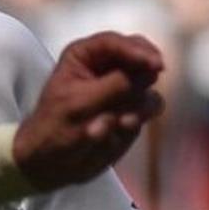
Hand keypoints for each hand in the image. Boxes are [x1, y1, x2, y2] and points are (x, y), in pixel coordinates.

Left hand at [16, 31, 165, 187]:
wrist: (52, 165)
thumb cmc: (54, 130)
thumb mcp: (79, 105)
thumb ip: (115, 85)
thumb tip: (150, 72)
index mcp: (84, 56)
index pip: (114, 43)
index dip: (138, 51)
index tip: (156, 65)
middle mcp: (106, 65)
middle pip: (140, 55)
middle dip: (143, 74)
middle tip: (152, 87)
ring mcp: (122, 85)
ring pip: (149, 82)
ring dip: (139, 102)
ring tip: (120, 123)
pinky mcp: (133, 107)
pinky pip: (149, 106)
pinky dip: (141, 116)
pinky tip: (122, 128)